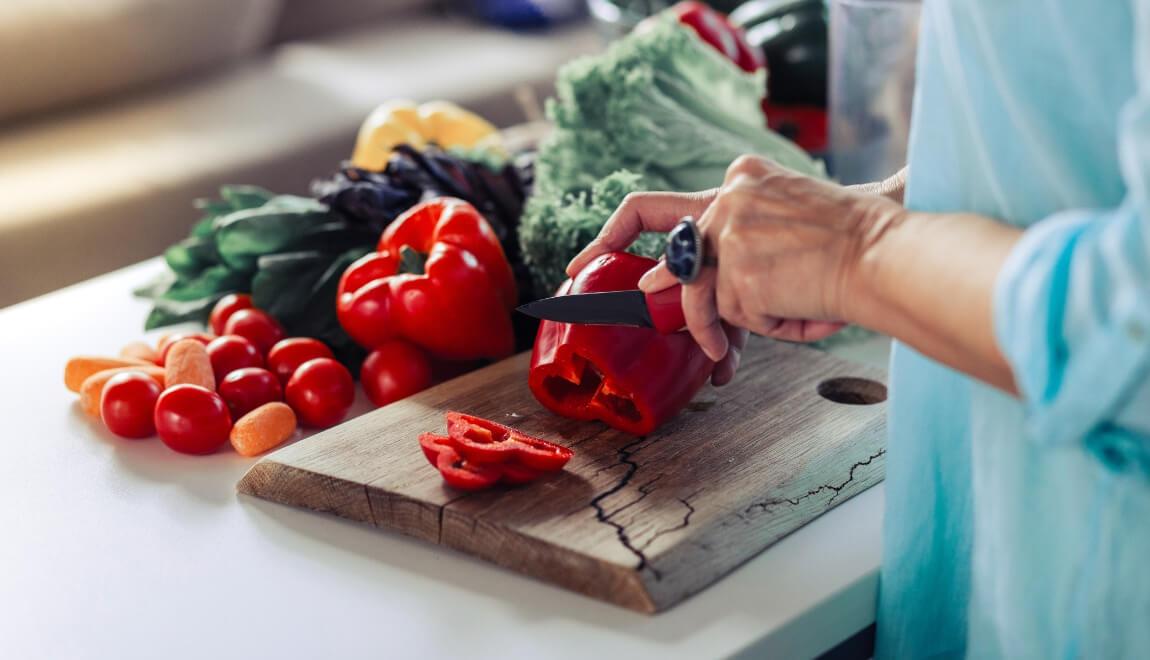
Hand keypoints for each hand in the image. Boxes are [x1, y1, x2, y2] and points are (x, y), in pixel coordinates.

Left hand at [568, 155, 905, 363]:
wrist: (887, 254)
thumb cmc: (857, 243)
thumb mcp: (794, 223)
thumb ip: (745, 244)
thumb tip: (684, 282)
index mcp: (741, 179)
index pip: (660, 202)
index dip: (616, 232)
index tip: (589, 256)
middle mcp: (728, 197)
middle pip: (661, 240)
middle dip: (621, 263)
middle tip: (585, 283)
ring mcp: (729, 233)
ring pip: (699, 297)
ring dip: (716, 329)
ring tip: (728, 354)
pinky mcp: (736, 271)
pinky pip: (736, 316)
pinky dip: (769, 325)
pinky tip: (803, 312)